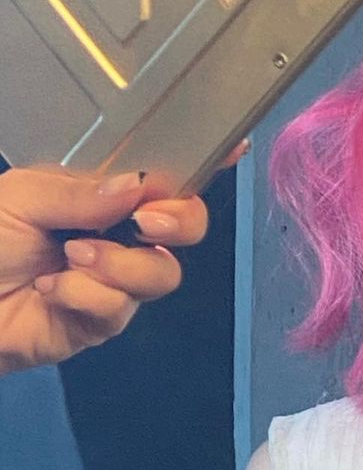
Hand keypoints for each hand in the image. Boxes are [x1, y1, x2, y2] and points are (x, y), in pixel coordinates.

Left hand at [0, 141, 247, 375]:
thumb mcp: (22, 196)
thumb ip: (81, 192)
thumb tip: (137, 187)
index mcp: (103, 193)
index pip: (162, 175)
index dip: (203, 164)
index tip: (234, 148)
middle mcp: (120, 235)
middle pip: (186, 226)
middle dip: (180, 221)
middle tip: (146, 222)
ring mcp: (116, 280)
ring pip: (162, 272)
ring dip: (120, 265)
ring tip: (72, 258)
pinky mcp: (103, 321)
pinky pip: (121, 308)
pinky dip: (86, 295)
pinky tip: (51, 290)